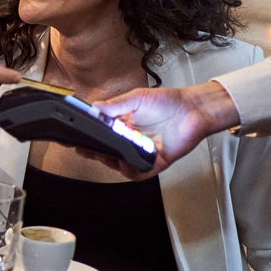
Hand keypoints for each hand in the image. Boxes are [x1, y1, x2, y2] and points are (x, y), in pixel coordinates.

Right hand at [92, 81, 239, 178]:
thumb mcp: (137, 97)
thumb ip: (115, 104)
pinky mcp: (155, 162)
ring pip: (120, 165)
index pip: (101, 136)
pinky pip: (139, 172)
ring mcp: (142, 152)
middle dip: (95, 153)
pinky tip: (126, 163)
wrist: (192, 109)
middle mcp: (131, 140)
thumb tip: (94, 108)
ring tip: (107, 154)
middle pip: (107, 152)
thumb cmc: (169, 101)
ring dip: (112, 162)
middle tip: (86, 149)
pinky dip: (131, 171)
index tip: (77, 140)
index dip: (89, 139)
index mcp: (123, 125)